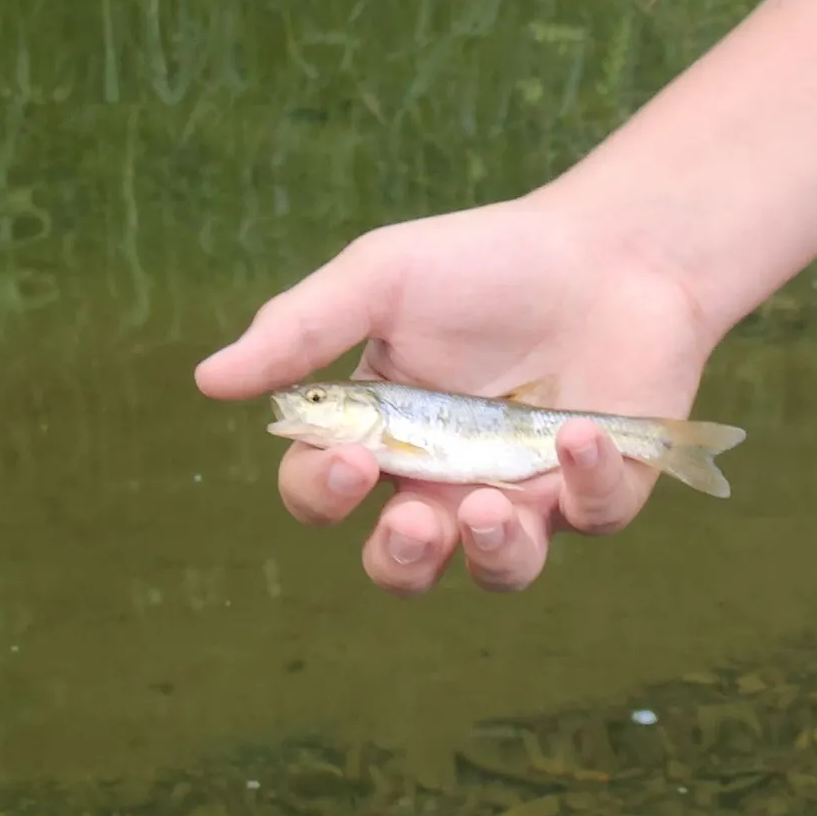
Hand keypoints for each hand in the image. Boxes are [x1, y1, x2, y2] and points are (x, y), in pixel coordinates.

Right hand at [194, 191, 719, 593]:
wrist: (610, 244)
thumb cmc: (485, 260)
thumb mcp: (380, 278)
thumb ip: (301, 329)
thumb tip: (207, 380)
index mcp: (382, 432)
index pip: (325, 491)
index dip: (325, 491)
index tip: (354, 456)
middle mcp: (446, 476)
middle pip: (403, 563)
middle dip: (400, 561)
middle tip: (414, 526)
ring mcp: (526, 491)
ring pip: (497, 571)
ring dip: (490, 556)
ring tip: (489, 509)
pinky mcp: (598, 491)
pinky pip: (590, 520)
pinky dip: (584, 486)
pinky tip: (578, 432)